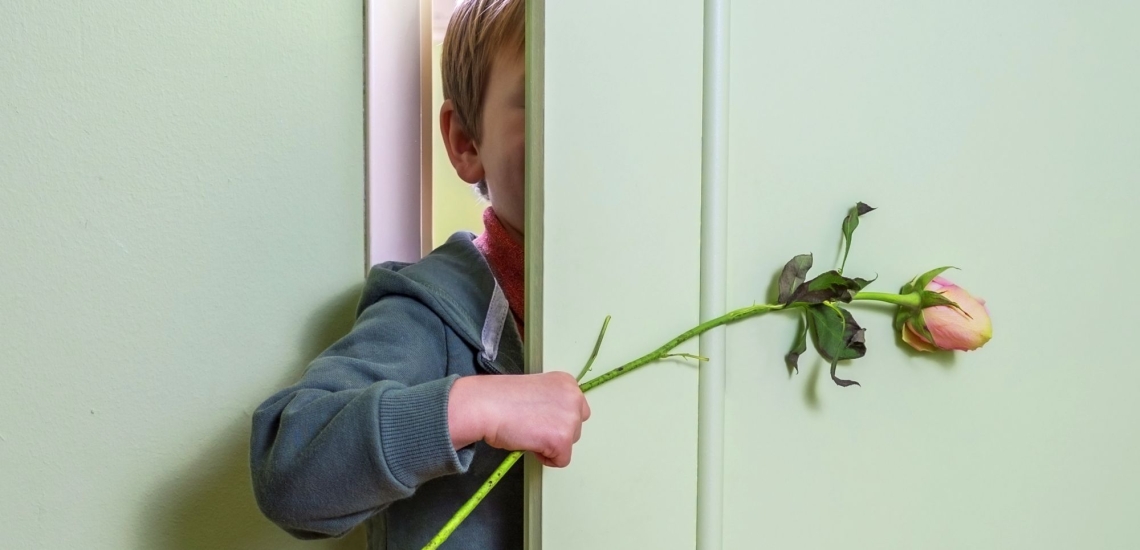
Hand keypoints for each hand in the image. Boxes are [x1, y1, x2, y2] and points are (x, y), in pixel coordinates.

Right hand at [449, 372, 590, 466]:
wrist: (486, 406)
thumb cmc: (500, 399)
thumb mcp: (535, 392)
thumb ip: (551, 402)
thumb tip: (553, 421)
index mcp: (567, 383)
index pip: (574, 409)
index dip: (554, 418)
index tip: (537, 417)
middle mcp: (574, 397)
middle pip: (576, 427)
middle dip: (556, 431)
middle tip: (532, 426)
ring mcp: (570, 418)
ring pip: (569, 443)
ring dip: (550, 444)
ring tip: (528, 432)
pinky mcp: (562, 439)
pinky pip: (561, 460)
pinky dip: (545, 459)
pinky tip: (529, 443)